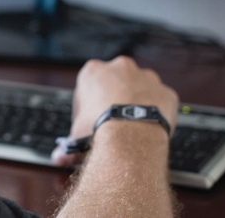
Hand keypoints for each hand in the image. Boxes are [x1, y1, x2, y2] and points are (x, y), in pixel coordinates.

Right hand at [53, 56, 178, 166]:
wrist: (131, 134)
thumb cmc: (100, 129)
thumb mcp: (77, 136)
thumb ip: (68, 144)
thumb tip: (59, 157)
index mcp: (93, 71)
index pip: (88, 87)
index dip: (88, 107)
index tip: (91, 121)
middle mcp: (120, 67)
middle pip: (116, 83)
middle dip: (115, 99)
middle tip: (114, 123)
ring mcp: (146, 77)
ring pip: (141, 89)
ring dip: (138, 103)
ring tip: (134, 126)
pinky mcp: (165, 91)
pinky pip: (161, 101)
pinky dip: (157, 112)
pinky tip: (150, 127)